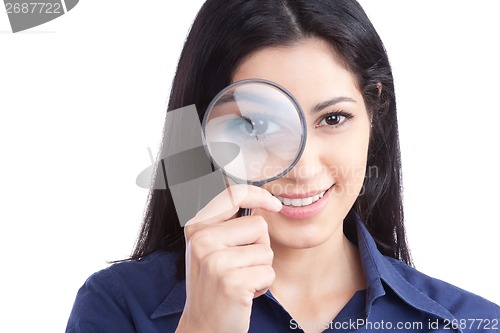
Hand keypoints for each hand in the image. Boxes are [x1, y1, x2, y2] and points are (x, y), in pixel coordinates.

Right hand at [175, 185, 281, 332]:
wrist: (203, 326)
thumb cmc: (214, 285)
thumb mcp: (210, 248)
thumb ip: (228, 223)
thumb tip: (261, 199)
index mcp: (196, 227)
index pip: (233, 194)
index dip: (259, 194)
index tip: (275, 204)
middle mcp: (202, 240)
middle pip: (258, 224)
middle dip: (259, 246)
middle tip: (239, 267)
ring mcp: (215, 260)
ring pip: (266, 250)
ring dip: (261, 268)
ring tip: (240, 281)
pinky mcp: (231, 281)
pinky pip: (268, 272)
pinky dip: (263, 285)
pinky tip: (244, 294)